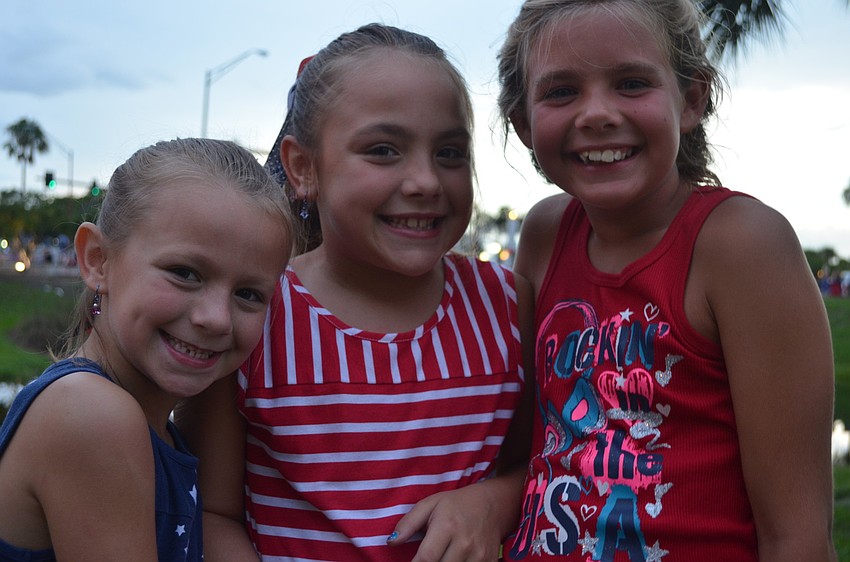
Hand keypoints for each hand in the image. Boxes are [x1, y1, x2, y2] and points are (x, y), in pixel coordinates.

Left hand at [388, 476, 521, 561]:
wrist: (492, 504)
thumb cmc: (456, 504)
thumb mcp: (430, 504)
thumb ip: (408, 523)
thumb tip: (391, 542)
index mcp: (447, 526)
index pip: (426, 558)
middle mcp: (465, 543)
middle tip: (425, 560)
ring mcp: (479, 555)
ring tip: (440, 557)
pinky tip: (452, 560)